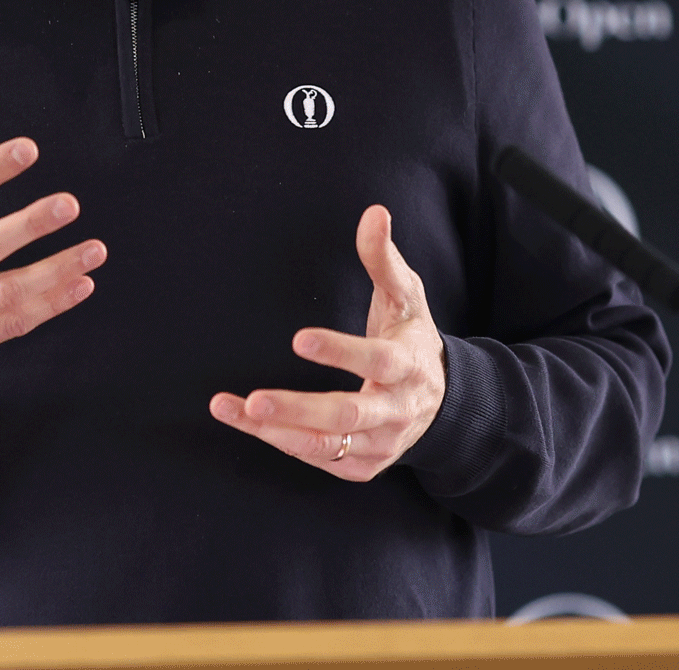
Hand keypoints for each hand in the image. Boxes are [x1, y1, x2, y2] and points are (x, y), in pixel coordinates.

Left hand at [209, 204, 445, 480]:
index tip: (299, 339)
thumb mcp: (406, 296)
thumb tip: (374, 212)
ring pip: (326, 447)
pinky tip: (248, 423)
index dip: (340, 352)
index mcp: (408, 365)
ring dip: (277, 432)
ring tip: (234, 410)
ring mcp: (381, 445)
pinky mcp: (363, 466)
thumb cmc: (411, 337)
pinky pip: (319, 460)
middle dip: (298, 409)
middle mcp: (396, 411)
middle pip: (347, 416)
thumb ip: (384, 258)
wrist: (444, 401)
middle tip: (254, 400)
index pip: (378, 360)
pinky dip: (282, 444)